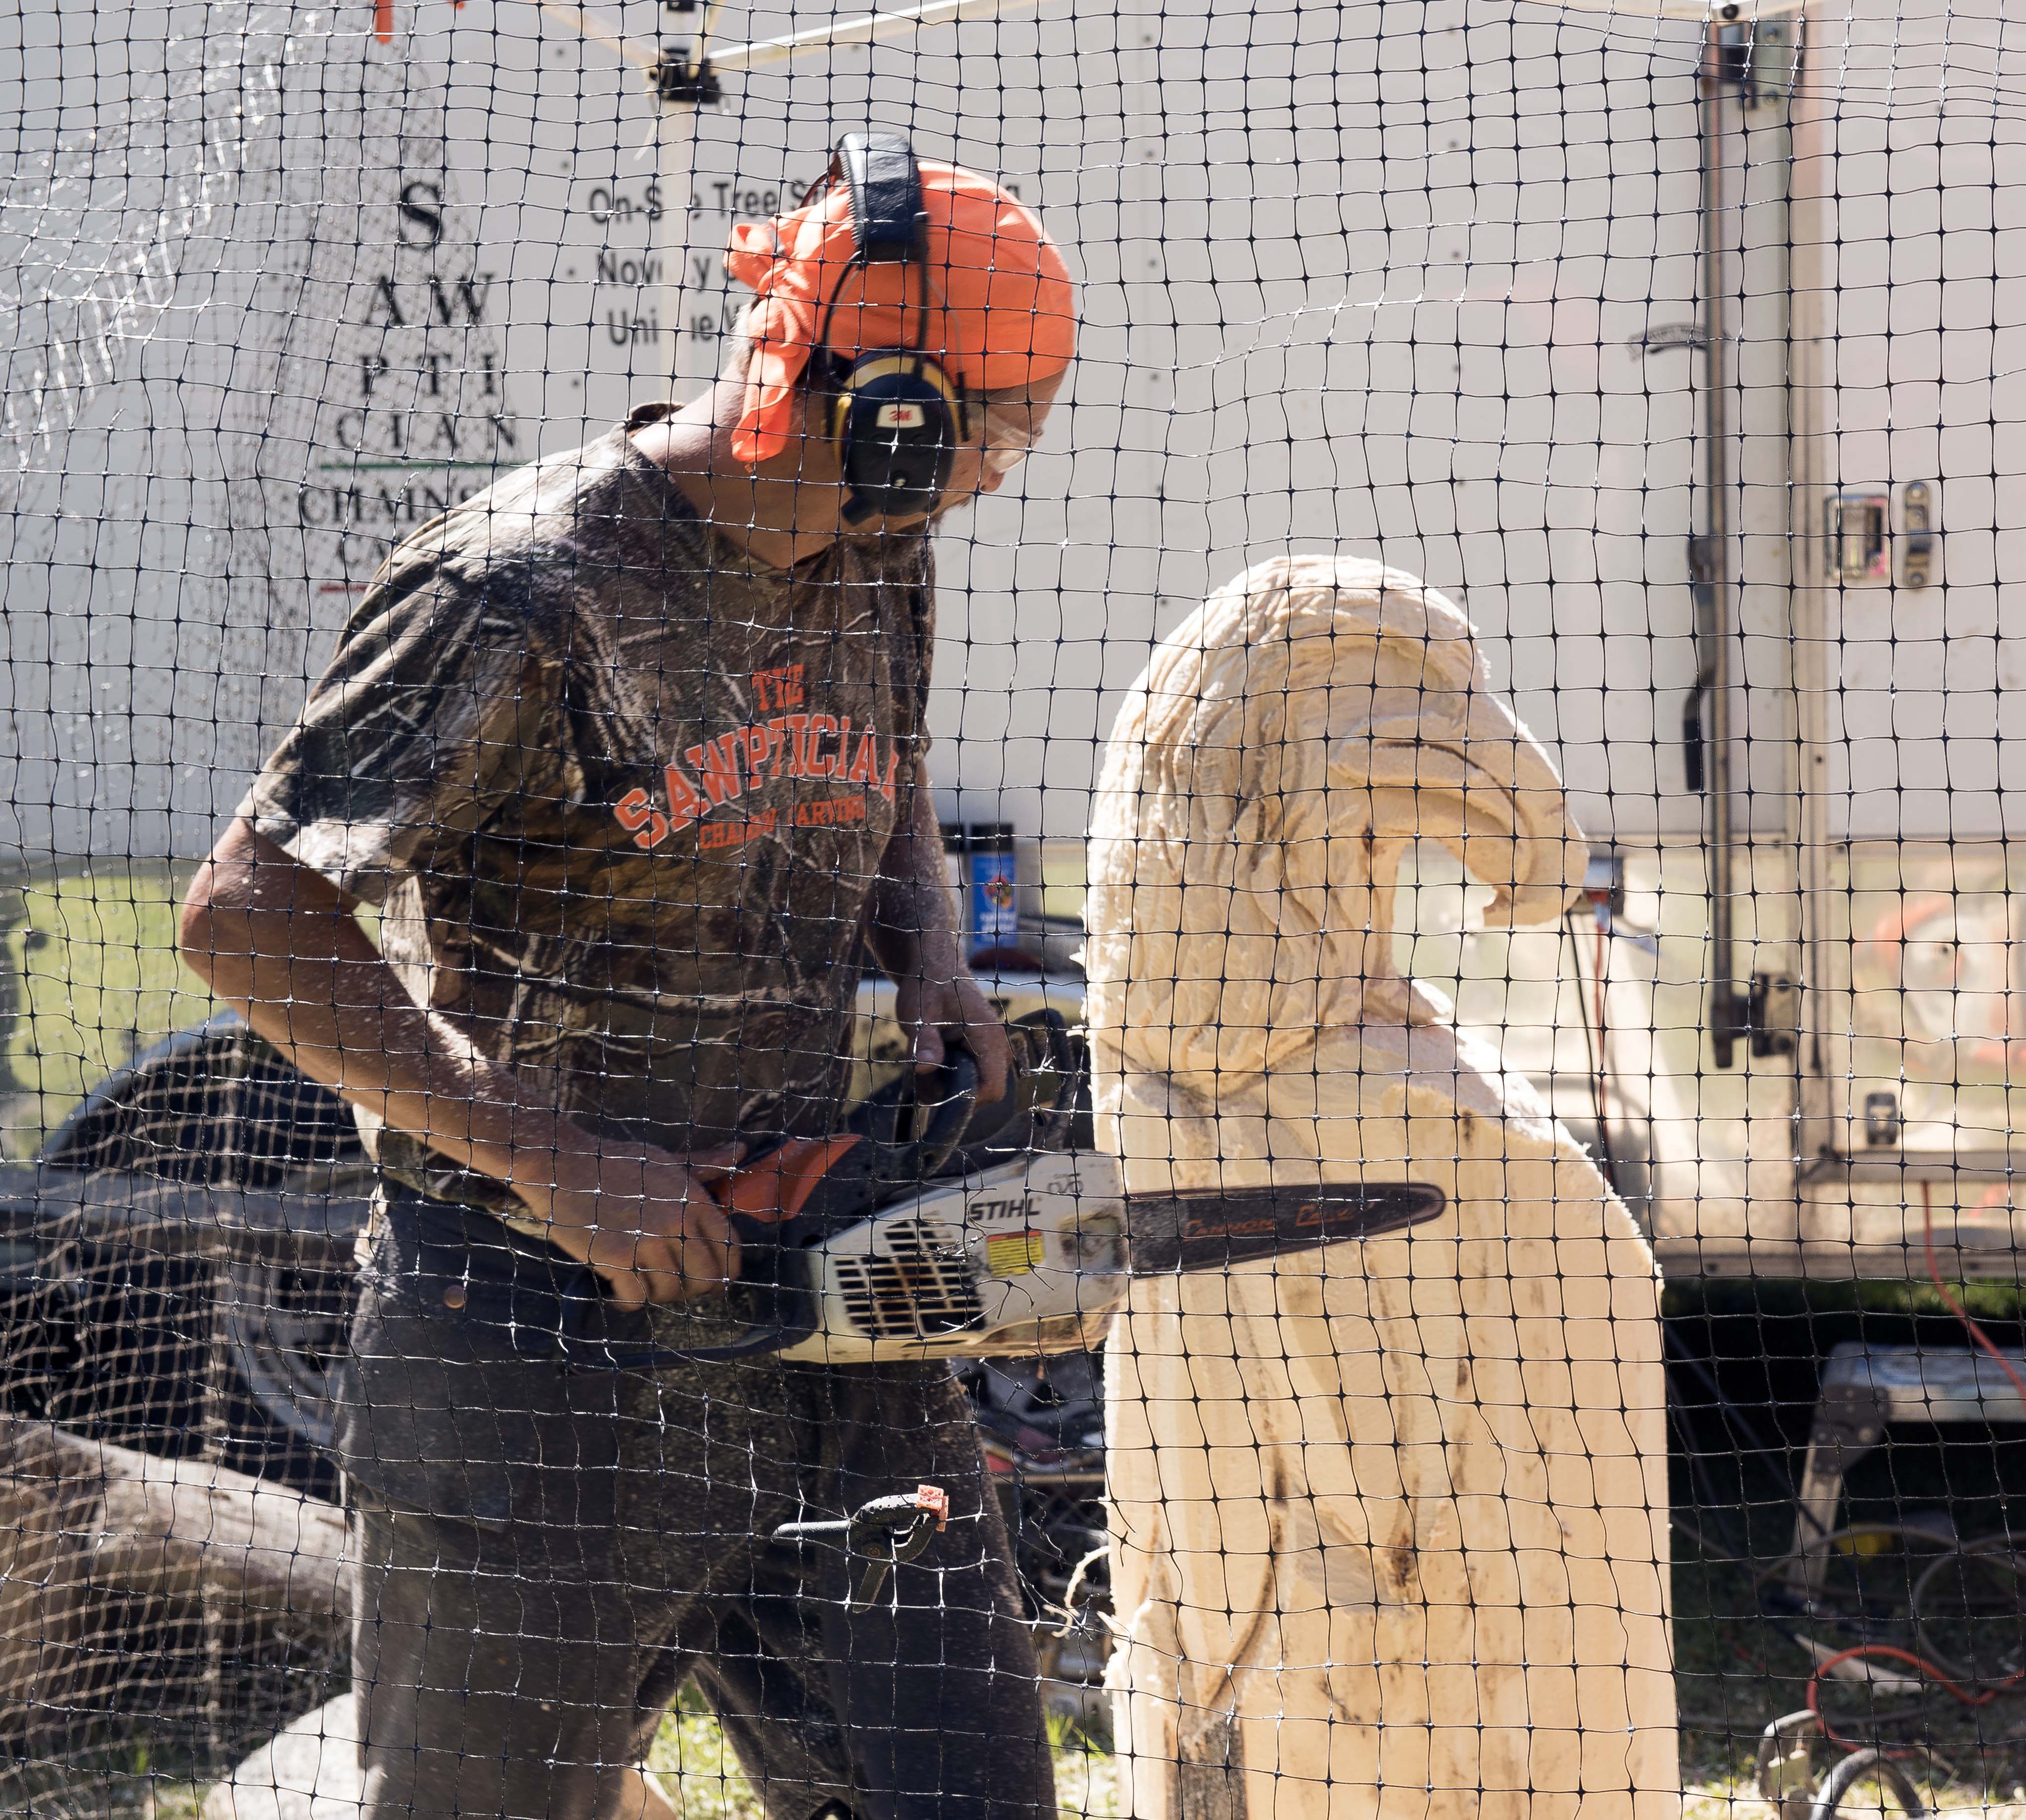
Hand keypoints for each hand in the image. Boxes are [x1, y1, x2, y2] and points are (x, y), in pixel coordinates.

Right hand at [521, 1134, 745, 1308]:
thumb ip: (706, 1164)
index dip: (728, 1270)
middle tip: (679, 1287)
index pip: (730, 1247)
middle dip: (696, 1289)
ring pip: (671, 1292)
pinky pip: (637, 1299)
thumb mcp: (666, 1159)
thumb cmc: (614, 1161)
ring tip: (646, 1285)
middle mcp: (675, 1222)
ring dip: (660, 1296)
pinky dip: (630, 1303)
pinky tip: (621, 1294)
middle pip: (706, 1277)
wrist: (562, 1164)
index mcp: (693, 1198)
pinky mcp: (616, 1259)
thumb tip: (742, 1151)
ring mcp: (646, 1241)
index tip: (718, 1281)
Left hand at [894, 965, 1009, 1103]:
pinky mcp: (981, 1053)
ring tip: (926, 1057)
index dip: (965, 1098)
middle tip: (923, 1068)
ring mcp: (991, 1051)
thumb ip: (924, 1039)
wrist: (935, 969)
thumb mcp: (918, 1011)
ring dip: (944, 1083)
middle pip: (982, 1093)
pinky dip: (946, 1075)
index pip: (992, 1089)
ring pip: (973, 1088)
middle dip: (949, 1091)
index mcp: (988, 1037)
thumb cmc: (928, 986)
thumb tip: (924, 1066)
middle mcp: (997, 1047)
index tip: (936, 1084)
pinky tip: (933, 1055)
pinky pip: (969, 1078)